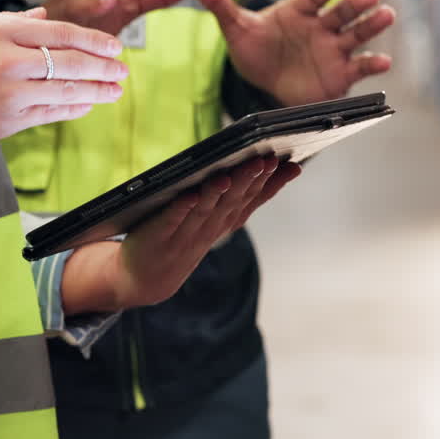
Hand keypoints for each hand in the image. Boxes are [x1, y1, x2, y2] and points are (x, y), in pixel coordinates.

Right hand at [0, 9, 127, 148]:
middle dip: (103, 66)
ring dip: (96, 90)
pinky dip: (72, 109)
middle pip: (71, 61)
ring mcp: (11, 93)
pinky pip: (50, 113)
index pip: (61, 33)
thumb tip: (43, 15)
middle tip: (122, 69)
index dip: (93, 40)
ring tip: (115, 90)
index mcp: (1, 31)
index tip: (113, 45)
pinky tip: (86, 105)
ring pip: (67, 90)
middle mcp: (11, 61)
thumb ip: (8, 21)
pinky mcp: (9, 120)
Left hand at [61, 157, 300, 314]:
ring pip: (205, 210)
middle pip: (232, 202)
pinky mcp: (158, 235)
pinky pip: (172, 219)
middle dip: (249, 180)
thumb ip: (232, 195)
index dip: (272, 184)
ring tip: (229, 175)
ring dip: (217, 192)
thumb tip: (258, 165)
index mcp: (224, 222)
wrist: (146, 279)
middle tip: (265, 159)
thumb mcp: (213, 220)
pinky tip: (191, 194)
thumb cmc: (182, 238)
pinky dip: (182, 207)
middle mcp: (209, 228)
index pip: (252, 200)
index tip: (293, 165)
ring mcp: (185, 234)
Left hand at [189, 0, 394, 106]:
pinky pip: (361, 66)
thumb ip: (217, 1)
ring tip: (386, 15)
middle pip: (342, 10)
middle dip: (357, 2)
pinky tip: (383, 62)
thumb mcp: (235, 26)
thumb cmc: (255, 49)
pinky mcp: (342, 73)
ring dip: (373, 24)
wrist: (266, 84)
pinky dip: (374, 63)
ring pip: (358, 33)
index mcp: (300, 9)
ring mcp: (334, 48)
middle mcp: (322, 25)